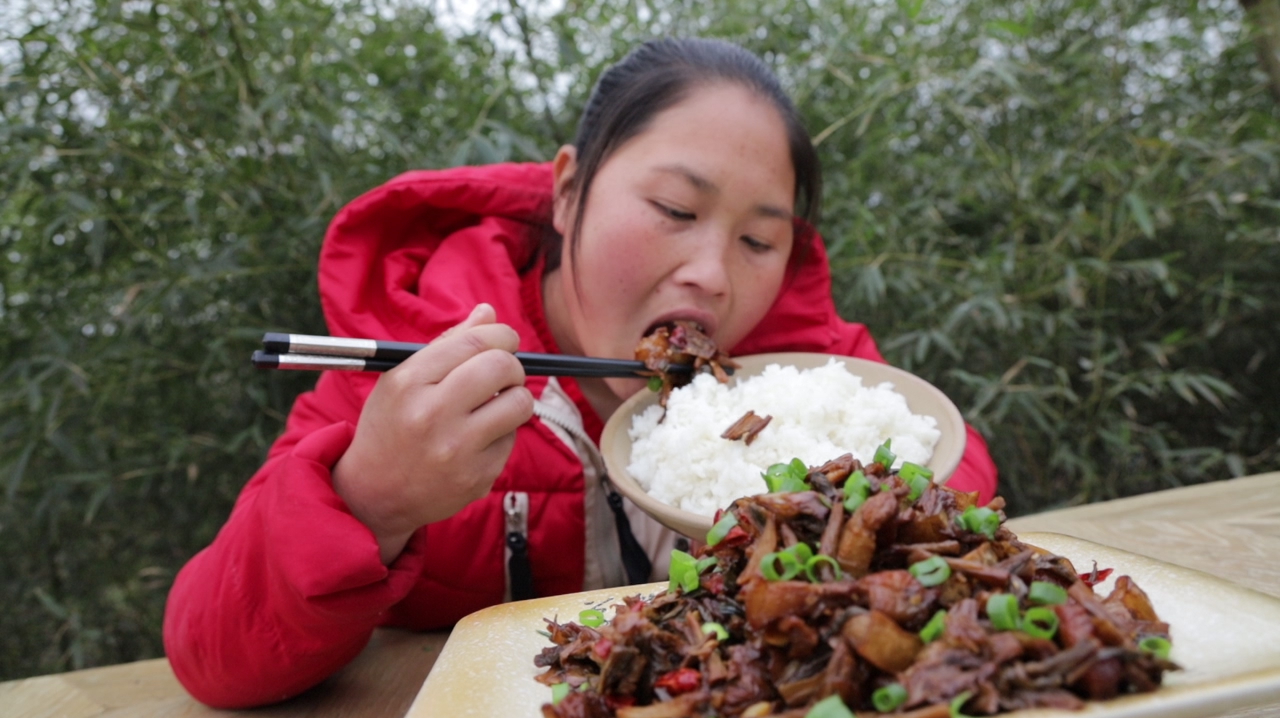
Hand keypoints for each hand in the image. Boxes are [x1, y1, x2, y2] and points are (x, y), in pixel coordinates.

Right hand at [332, 304, 533, 563]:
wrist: (373, 493)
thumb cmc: (391, 426)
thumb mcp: (403, 379)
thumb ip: (447, 344)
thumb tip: (488, 312)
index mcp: (409, 382)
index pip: (474, 342)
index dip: (501, 334)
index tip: (505, 339)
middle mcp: (432, 414)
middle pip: (502, 367)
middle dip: (513, 365)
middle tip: (504, 373)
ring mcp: (456, 449)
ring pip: (519, 403)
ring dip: (515, 398)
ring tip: (495, 404)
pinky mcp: (477, 477)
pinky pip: (512, 439)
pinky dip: (503, 434)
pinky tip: (478, 440)